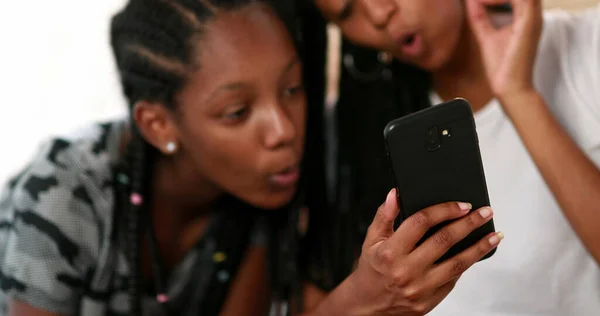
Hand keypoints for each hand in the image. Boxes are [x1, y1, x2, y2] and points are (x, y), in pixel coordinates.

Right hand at [348, 189, 501, 314]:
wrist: (368, 306)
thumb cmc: (371, 270)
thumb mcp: (371, 240)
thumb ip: (384, 215)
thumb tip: (396, 194)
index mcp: (391, 251)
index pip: (421, 222)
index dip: (444, 210)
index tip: (461, 205)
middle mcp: (406, 269)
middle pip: (444, 240)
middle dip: (469, 223)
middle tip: (484, 213)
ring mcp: (420, 287)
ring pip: (457, 263)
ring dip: (479, 247)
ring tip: (494, 235)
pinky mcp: (429, 301)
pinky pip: (453, 280)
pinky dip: (466, 266)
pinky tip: (475, 255)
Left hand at [466, 0, 542, 101]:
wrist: (510, 87)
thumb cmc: (501, 66)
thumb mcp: (486, 35)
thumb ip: (480, 17)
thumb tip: (470, 1)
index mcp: (525, 16)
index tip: (474, 0)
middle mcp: (532, 14)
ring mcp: (533, 17)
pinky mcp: (530, 23)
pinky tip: (481, 1)